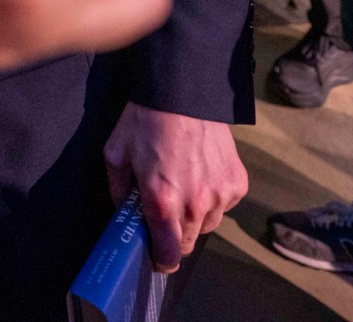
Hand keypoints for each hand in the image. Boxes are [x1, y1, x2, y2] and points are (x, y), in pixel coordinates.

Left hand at [103, 104, 246, 271]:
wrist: (182, 92)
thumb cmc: (145, 121)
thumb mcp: (115, 155)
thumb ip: (118, 194)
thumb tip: (124, 217)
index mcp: (162, 201)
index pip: (168, 254)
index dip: (160, 259)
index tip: (155, 255)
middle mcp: (195, 203)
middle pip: (187, 242)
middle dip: (174, 233)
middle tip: (164, 209)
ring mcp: (220, 194)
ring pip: (207, 224)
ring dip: (194, 215)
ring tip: (182, 185)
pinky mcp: (237, 182)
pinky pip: (224, 205)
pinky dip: (213, 197)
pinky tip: (200, 174)